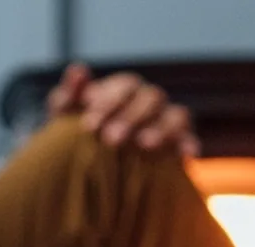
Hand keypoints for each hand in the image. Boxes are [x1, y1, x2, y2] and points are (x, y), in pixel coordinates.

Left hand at [47, 63, 199, 157]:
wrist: (86, 168)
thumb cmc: (76, 137)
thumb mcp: (65, 119)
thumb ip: (67, 96)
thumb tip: (78, 70)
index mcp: (124, 90)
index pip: (123, 86)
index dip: (108, 103)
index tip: (88, 125)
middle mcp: (149, 101)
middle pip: (151, 98)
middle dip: (131, 117)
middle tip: (110, 139)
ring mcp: (167, 121)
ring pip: (176, 115)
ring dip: (162, 128)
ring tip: (145, 145)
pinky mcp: (179, 143)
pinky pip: (190, 139)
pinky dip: (189, 143)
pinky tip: (185, 154)